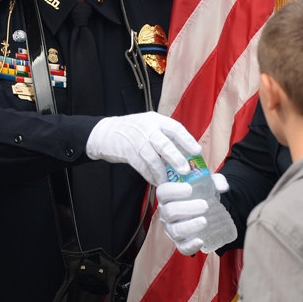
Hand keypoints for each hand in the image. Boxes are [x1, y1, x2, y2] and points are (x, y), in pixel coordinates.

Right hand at [85, 112, 201, 184]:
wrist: (105, 132)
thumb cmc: (132, 130)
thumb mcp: (149, 125)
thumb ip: (165, 134)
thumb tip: (187, 152)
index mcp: (155, 120)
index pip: (175, 128)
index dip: (187, 140)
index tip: (196, 151)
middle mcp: (146, 128)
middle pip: (164, 144)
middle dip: (176, 158)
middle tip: (185, 170)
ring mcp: (135, 139)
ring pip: (151, 157)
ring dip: (161, 171)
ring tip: (169, 181)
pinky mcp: (126, 151)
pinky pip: (140, 166)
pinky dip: (149, 175)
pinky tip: (156, 181)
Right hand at [155, 172, 229, 254]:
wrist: (205, 210)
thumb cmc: (201, 194)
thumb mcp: (208, 184)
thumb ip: (216, 181)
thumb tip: (222, 187)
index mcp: (168, 196)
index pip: (163, 192)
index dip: (173, 190)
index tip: (189, 189)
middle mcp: (166, 212)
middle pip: (169, 211)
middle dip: (186, 208)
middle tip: (205, 206)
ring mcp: (171, 228)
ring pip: (175, 230)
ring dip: (189, 226)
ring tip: (204, 221)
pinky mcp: (180, 242)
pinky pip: (182, 247)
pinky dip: (190, 246)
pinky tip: (200, 241)